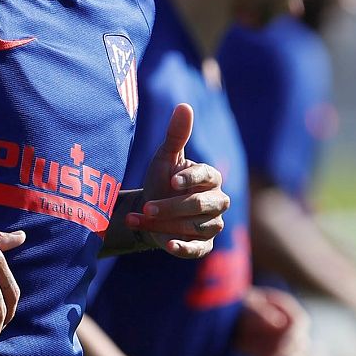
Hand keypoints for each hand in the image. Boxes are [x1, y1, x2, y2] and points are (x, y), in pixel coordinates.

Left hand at [124, 103, 227, 258]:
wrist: (151, 212)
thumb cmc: (162, 180)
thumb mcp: (165, 158)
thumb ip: (176, 136)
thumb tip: (184, 106)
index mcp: (211, 177)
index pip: (206, 177)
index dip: (190, 179)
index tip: (170, 181)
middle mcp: (217, 201)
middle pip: (200, 205)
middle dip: (172, 206)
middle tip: (148, 205)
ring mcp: (212, 225)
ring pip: (194, 226)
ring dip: (164, 224)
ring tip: (138, 218)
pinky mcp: (203, 245)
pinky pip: (198, 249)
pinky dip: (184, 248)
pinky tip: (167, 244)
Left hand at [234, 287, 310, 355]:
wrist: (231, 321)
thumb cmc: (239, 305)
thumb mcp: (244, 303)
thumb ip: (258, 309)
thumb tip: (277, 323)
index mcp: (288, 312)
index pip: (299, 324)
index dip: (292, 336)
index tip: (282, 348)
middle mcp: (294, 332)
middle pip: (298, 350)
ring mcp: (289, 349)